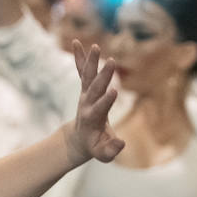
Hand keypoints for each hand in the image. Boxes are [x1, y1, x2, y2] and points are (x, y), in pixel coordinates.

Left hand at [66, 41, 123, 165]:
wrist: (78, 140)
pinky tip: (76, 42)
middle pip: (95, 88)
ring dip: (92, 61)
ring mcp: (85, 94)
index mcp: (92, 119)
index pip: (99, 108)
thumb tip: (121, 144)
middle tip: (111, 62)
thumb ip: (110, 150)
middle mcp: (87, 104)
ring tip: (96, 46)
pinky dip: (80, 57)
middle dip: (103, 76)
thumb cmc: (94, 147)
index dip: (106, 101)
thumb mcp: (103, 154)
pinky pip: (82, 70)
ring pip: (88, 76)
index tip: (114, 91)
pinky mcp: (85, 88)